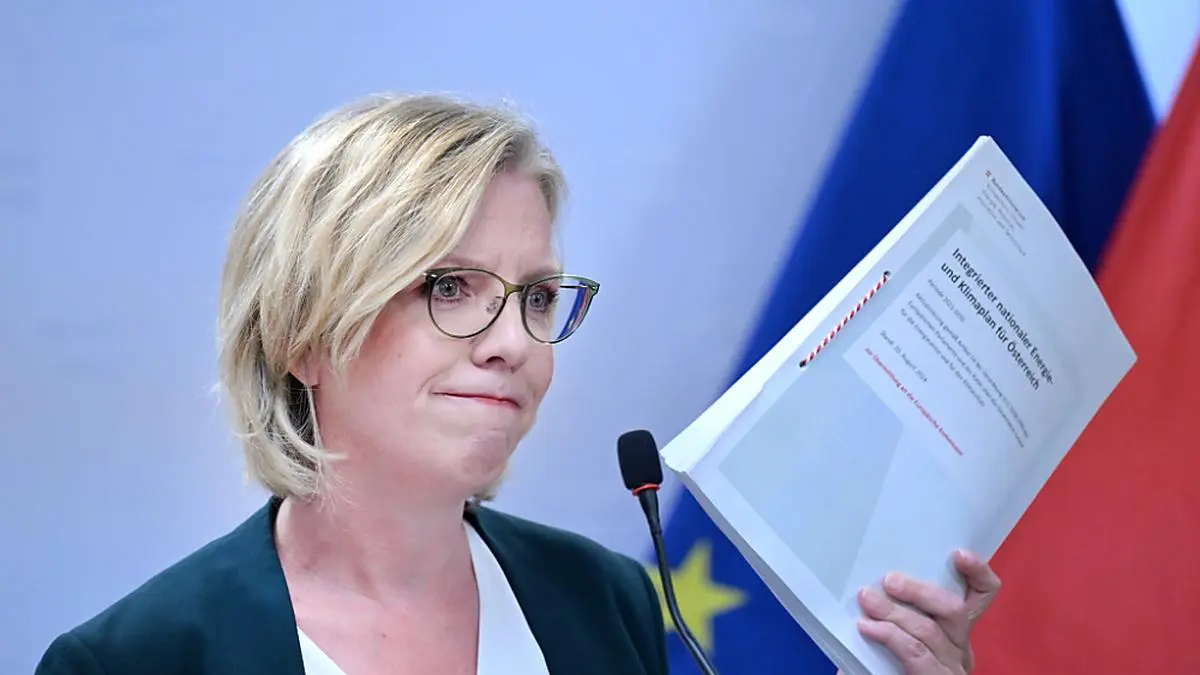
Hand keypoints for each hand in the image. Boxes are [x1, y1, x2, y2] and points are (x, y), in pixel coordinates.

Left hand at [854, 549, 1000, 673]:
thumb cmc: (888, 660)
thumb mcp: (902, 629)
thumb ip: (903, 608)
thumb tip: (878, 579)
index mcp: (957, 631)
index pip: (981, 596)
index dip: (978, 573)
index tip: (958, 554)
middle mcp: (961, 648)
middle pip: (955, 610)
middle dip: (919, 591)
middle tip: (888, 580)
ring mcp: (950, 667)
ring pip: (930, 630)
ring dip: (894, 611)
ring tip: (866, 599)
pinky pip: (915, 652)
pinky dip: (889, 635)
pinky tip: (867, 627)